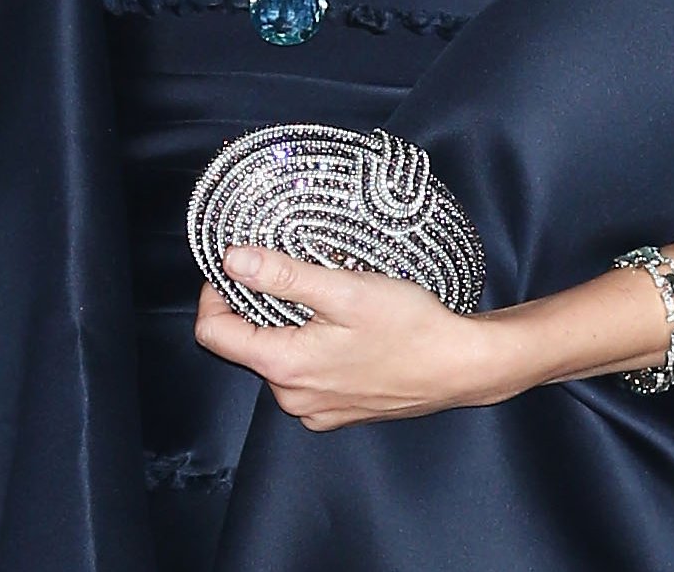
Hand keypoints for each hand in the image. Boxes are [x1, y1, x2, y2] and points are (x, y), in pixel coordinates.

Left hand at [193, 245, 502, 429]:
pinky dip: (314, 345)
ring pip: (279, 356)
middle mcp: (291, 398)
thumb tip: (232, 261)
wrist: (460, 366)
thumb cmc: (408, 326)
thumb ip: (283, 276)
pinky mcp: (337, 411)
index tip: (236, 261)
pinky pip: (306, 374)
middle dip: (261, 304)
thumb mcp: (344, 290)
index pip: (214, 333)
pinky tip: (346, 327)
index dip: (215, 292)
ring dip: (291, 324)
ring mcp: (315, 409)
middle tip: (296, 269)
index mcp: (284, 367)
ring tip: (329, 295)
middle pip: (247, 343)